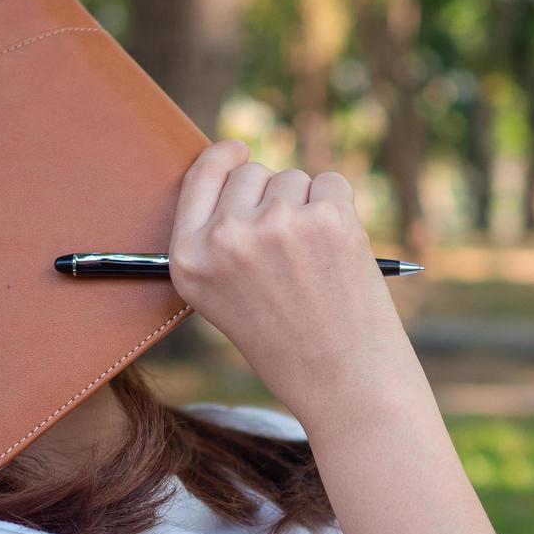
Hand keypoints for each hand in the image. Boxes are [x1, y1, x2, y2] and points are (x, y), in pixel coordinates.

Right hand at [167, 140, 419, 420]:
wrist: (344, 382)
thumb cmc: (287, 344)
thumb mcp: (223, 298)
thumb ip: (218, 239)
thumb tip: (238, 170)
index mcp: (189, 260)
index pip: (200, 177)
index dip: (223, 158)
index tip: (239, 151)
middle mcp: (226, 238)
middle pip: (251, 173)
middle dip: (274, 197)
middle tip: (292, 251)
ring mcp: (278, 224)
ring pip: (294, 179)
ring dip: (309, 207)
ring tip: (315, 265)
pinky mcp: (328, 218)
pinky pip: (332, 183)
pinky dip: (340, 209)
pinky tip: (339, 254)